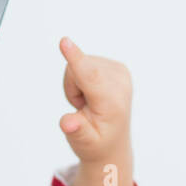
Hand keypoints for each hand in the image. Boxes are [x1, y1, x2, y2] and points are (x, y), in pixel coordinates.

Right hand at [58, 37, 133, 185]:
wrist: (113, 142)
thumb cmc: (96, 143)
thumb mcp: (84, 144)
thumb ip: (77, 131)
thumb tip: (68, 123)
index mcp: (113, 104)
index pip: (91, 77)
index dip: (76, 59)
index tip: (64, 41)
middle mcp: (120, 83)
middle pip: (76, 69)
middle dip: (71, 88)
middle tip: (83, 108)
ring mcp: (120, 72)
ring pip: (78, 63)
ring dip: (76, 84)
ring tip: (88, 103)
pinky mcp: (116, 66)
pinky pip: (84, 61)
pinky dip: (82, 78)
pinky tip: (93, 95)